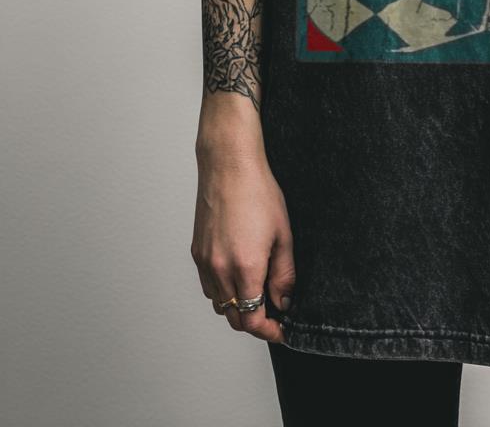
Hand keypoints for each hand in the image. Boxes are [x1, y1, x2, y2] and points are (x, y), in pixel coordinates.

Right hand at [191, 145, 295, 343]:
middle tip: (274, 314)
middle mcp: (220, 270)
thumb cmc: (258, 193)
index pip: (252, 319)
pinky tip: (238, 276)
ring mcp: (205, 262)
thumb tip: (284, 301)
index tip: (281, 330)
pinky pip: (208, 286)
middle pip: (234, 318)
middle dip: (255, 322)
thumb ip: (284, 274)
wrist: (229, 166)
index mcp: (245, 267)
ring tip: (258, 293)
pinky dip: (223, 292)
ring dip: (238, 307)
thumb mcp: (283, 234)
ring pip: (219, 304)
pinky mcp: (196, 253)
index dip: (268, 331)